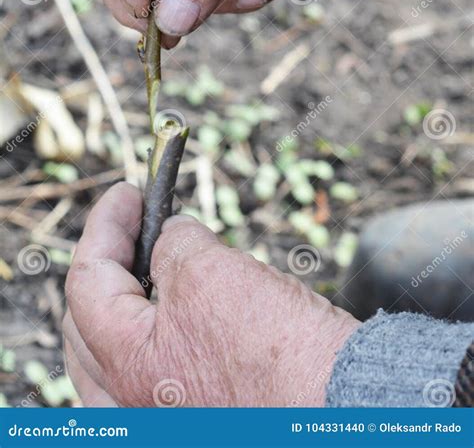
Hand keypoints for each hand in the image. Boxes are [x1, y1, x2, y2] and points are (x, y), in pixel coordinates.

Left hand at [63, 183, 358, 406]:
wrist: (343, 402)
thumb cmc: (281, 348)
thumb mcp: (213, 272)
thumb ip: (175, 244)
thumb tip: (169, 235)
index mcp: (128, 364)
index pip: (88, 279)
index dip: (106, 224)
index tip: (128, 193)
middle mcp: (132, 401)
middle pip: (89, 318)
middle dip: (109, 260)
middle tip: (137, 223)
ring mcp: (158, 415)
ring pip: (111, 352)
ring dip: (125, 299)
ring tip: (151, 263)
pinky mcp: (190, 417)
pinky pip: (145, 373)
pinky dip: (149, 332)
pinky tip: (173, 311)